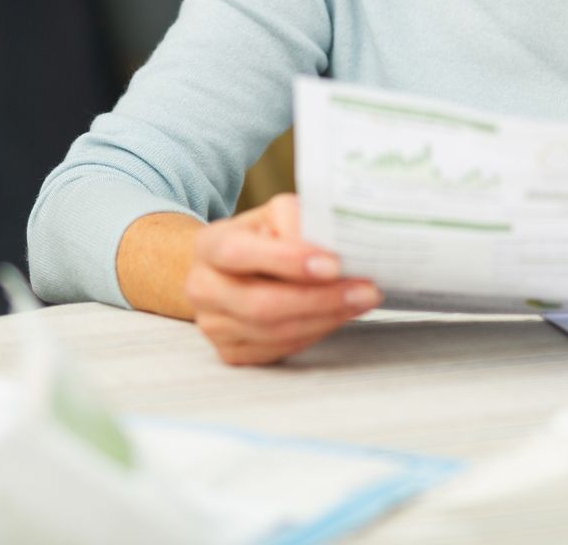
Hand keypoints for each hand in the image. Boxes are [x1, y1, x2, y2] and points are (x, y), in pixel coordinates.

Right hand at [184, 193, 381, 364]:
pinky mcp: (229, 352)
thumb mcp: (275, 215)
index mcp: (210, 245)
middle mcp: (202, 288)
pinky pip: (277, 350)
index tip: (334, 264)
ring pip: (273, 332)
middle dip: (320, 299)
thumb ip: (298, 222)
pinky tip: (338, 316)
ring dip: (326, 318)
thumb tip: (331, 247)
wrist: (227, 270)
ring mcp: (212, 325)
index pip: (241, 253)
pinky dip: (314, 333)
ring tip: (361, 301)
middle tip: (365, 290)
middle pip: (260, 304)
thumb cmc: (261, 237)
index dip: (287, 261)